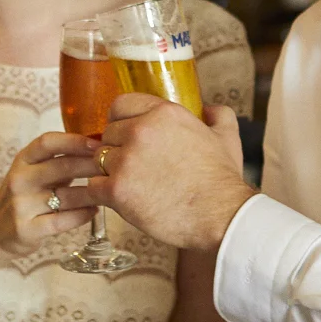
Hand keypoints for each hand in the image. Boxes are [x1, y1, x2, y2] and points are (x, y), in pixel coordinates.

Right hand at [0, 132, 99, 258]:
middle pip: (62, 166)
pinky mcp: (27, 229)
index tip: (98, 143)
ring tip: (111, 190)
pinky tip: (94, 210)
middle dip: (92, 165)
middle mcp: (20, 179)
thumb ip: (60, 161)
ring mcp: (21, 205)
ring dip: (92, 193)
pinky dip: (83, 215)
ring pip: (66, 195)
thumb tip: (100, 148)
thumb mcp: (34, 173)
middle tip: (115, 167)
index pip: (47, 142)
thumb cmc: (25, 197)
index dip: (74, 140)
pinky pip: (62, 220)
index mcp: (23, 160)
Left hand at [91, 95, 252, 252]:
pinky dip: (104, 194)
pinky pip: (94, 186)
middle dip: (118, 149)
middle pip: (108, 133)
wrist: (220, 216)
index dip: (121, 120)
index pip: (120, 105)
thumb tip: (210, 109)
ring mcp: (127, 160)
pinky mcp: (117, 189)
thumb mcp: (226, 137)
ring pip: (99, 159)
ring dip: (111, 171)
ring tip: (131, 184)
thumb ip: (218, 115)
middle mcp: (141, 131)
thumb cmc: (221, 180)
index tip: (126, 134)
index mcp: (164, 113)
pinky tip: (122, 199)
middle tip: (134, 166)